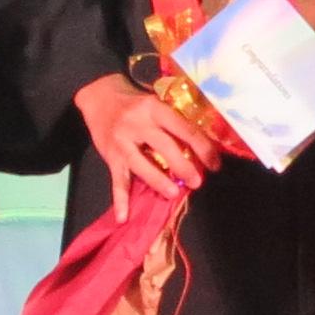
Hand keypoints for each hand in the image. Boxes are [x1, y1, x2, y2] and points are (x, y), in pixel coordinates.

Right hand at [73, 74, 207, 204]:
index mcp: (155, 108)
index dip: (202, 147)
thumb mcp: (155, 104)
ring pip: (141, 164)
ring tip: (173, 194)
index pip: (183, 128)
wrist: (100, 97)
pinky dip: (120, 200)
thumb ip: (174, 122)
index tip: (214, 164)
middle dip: (183, 166)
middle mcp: (138, 124)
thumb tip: (202, 147)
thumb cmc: (136, 103)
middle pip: (164, 146)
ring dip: (158, 181)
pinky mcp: (110, 157)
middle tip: (197, 182)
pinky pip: (116, 181)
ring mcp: (122, 141)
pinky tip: (124, 217)